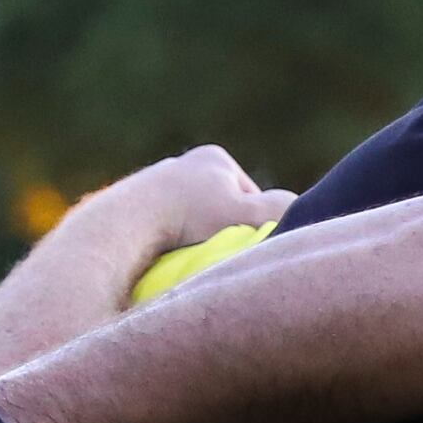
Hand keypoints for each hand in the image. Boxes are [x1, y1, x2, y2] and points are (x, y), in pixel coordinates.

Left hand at [136, 144, 293, 251]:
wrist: (124, 223)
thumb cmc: (190, 217)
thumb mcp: (248, 214)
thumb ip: (280, 210)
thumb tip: (299, 209)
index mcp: (215, 158)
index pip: (251, 198)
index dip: (255, 227)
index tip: (247, 250)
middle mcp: (182, 165)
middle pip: (218, 210)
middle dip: (221, 233)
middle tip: (218, 261)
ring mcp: (153, 185)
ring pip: (188, 222)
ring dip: (192, 241)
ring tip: (188, 263)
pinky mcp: (128, 208)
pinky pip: (160, 231)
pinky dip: (166, 245)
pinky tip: (163, 261)